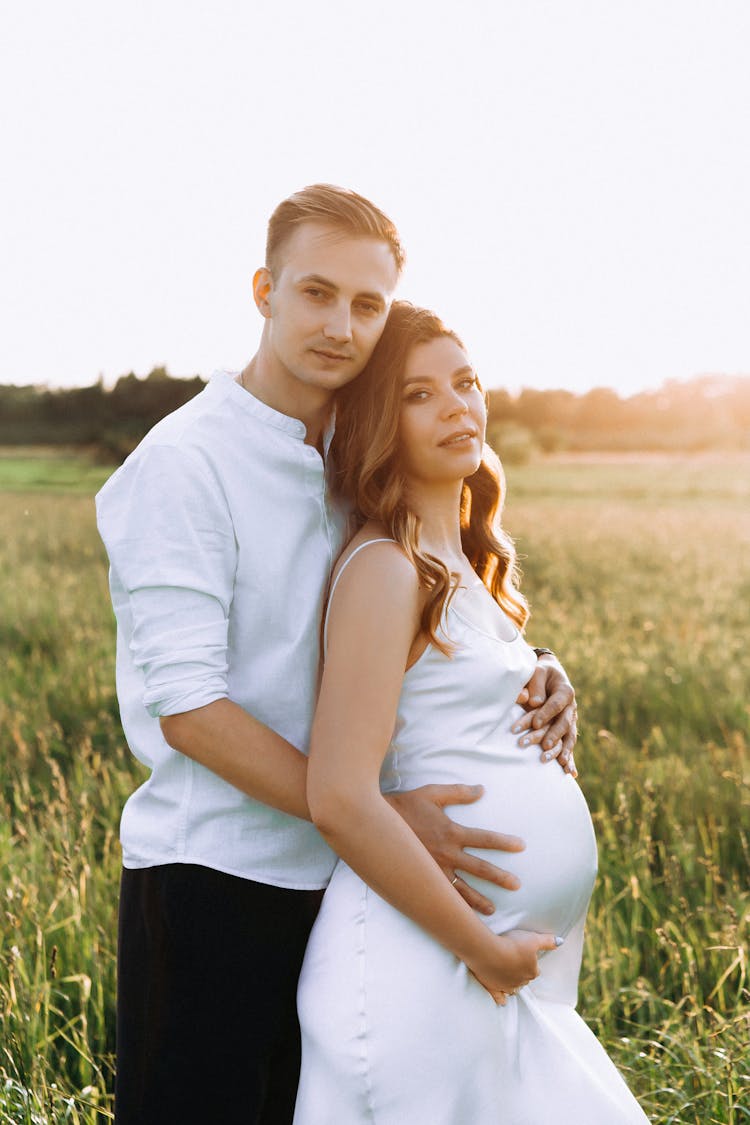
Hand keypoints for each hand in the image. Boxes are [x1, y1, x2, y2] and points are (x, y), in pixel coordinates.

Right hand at [386, 784, 524, 914]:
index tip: (521, 846)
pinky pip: (441, 896)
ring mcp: (434, 870)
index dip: (504, 842)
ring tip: (493, 910)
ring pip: (461, 889)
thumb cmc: (405, 806)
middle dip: (499, 877)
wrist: (377, 824)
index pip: (484, 838)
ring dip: (478, 900)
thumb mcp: (432, 793)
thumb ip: (458, 792)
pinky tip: (461, 916)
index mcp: (451, 832)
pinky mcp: (422, 879)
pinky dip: (453, 906)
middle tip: (517, 885)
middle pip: (479, 868)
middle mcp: (446, 854)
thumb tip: (481, 789)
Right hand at [467, 929, 560, 1003]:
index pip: (535, 970)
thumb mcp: (533, 938)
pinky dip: (501, 999)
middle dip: (521, 972)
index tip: (525, 955)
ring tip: (509, 976)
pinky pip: (499, 998)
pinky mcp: (493, 988)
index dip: (531, 963)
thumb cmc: (512, 944)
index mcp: (531, 972)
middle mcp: (521, 982)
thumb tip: (560, 942)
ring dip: (513, 984)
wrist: (489, 951)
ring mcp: (506, 986)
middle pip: (524, 979)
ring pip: (513, 989)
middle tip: (514, 961)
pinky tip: (503, 1001)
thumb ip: (547, 941)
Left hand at [514, 655, 577, 775]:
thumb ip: (535, 685)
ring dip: (561, 750)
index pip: (557, 704)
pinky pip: (568, 745)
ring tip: (554, 762)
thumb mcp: (537, 672)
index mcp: (565, 691)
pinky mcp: (566, 730)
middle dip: (553, 736)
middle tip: (543, 747)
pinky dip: (570, 759)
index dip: (546, 713)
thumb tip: (534, 703)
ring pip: (568, 737)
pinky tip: (570, 773)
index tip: (535, 723)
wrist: (548, 675)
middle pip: (564, 724)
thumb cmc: (539, 673)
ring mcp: (570, 720)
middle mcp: (571, 708)